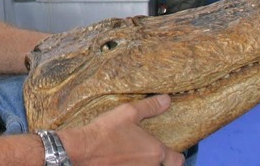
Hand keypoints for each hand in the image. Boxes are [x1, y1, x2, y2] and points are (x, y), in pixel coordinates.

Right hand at [60, 95, 184, 164]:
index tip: (171, 151)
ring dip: (144, 163)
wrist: (83, 151)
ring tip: (133, 153)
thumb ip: (150, 107)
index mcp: (155, 152)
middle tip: (148, 150)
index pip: (177, 160)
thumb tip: (167, 100)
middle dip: (159, 160)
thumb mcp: (128, 113)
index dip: (175, 156)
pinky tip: (122, 159)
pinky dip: (131, 165)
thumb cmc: (106, 132)